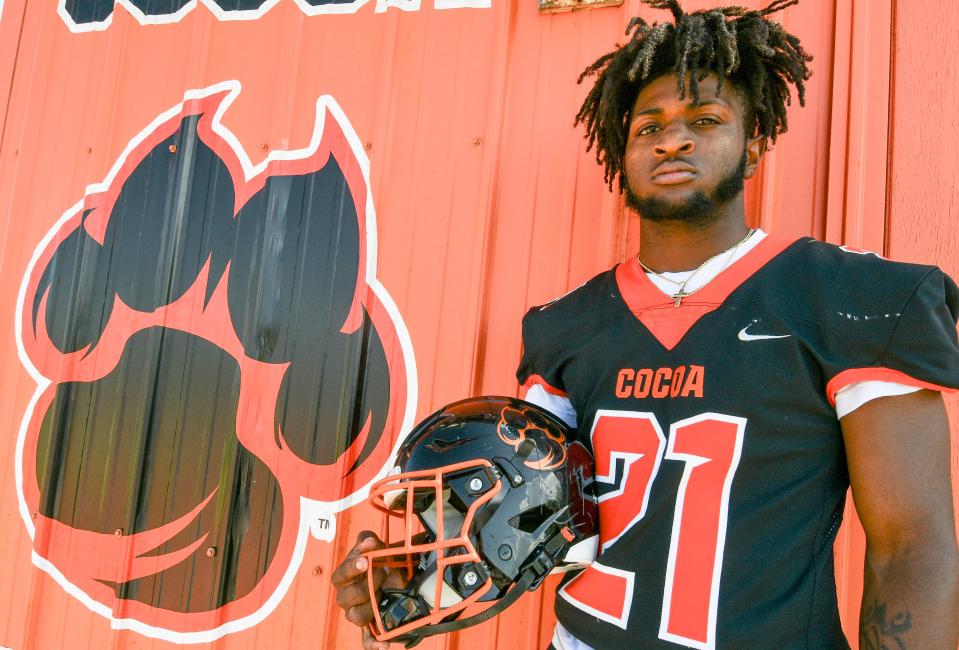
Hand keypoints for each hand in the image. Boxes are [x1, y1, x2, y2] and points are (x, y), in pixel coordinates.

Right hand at [331, 531, 402, 649]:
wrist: (399, 575)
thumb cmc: (382, 560)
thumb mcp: (377, 547)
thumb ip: (369, 541)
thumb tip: (368, 541)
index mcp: (345, 577)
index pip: (340, 575)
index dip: (351, 569)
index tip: (366, 561)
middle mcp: (348, 597)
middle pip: (345, 598)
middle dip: (365, 586)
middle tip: (384, 574)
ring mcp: (358, 613)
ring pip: (356, 617)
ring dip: (369, 607)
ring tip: (384, 595)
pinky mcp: (371, 627)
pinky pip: (367, 640)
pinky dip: (374, 644)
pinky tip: (385, 645)